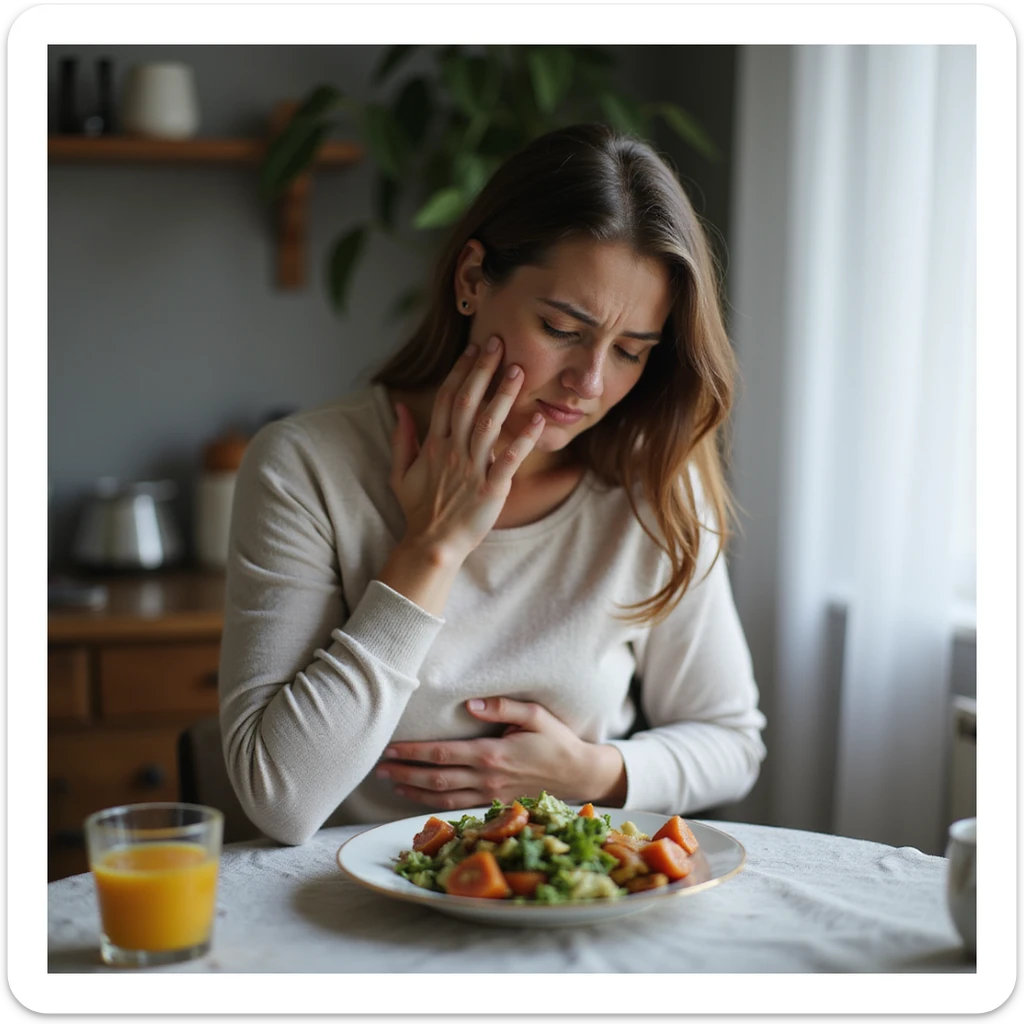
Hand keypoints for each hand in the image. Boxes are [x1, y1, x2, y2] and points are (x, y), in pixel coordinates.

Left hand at [374, 697, 626, 810]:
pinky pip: (457, 807)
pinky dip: (432, 805)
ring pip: (441, 798)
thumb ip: (502, 707)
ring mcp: (489, 796)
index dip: (413, 752)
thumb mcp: (535, 714)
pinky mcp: (494, 805)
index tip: (390, 748)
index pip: (442, 754)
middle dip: (404, 772)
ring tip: (391, 782)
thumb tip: (469, 703)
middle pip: (435, 779)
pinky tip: (417, 798)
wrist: (579, 774)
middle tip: (378, 768)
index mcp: (492, 754)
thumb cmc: (557, 740)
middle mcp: (486, 779)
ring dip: (413, 791)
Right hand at [389, 337, 545, 561]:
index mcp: (433, 445)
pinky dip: (524, 439)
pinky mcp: (491, 490)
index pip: (446, 398)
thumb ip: (402, 438)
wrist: (432, 545)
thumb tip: (400, 406)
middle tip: (498, 343)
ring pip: (488, 424)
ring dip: (503, 396)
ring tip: (518, 371)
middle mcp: (452, 452)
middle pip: (467, 402)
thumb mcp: (400, 473)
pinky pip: (509, 460)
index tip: (474, 349)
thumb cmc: (419, 510)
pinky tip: (537, 419)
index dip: (461, 371)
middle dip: (483, 371)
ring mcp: (472, 470)